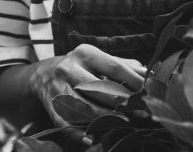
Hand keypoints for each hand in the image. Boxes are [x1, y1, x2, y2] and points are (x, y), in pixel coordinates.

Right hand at [28, 44, 145, 143]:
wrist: (43, 74)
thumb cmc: (79, 66)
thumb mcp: (96, 59)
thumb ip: (121, 64)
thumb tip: (146, 72)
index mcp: (84, 53)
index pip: (113, 67)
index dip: (132, 80)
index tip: (148, 91)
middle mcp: (69, 68)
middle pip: (100, 88)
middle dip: (122, 102)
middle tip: (141, 112)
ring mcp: (59, 87)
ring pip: (85, 107)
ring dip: (106, 118)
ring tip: (125, 124)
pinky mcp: (52, 105)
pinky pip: (66, 122)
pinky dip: (79, 133)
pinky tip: (93, 139)